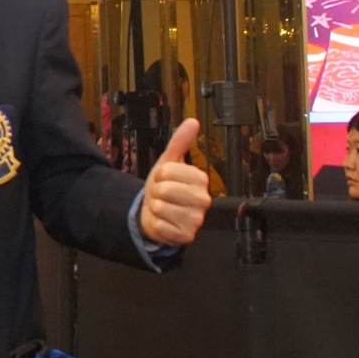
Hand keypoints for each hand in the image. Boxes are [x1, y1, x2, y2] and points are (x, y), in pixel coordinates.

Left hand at [140, 118, 210, 245]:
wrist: (158, 213)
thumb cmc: (166, 187)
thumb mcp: (169, 162)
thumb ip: (180, 142)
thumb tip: (192, 122)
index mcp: (200, 179)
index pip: (167, 171)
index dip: (160, 174)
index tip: (166, 179)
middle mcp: (203, 200)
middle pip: (164, 190)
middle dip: (157, 192)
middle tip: (163, 195)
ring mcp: (196, 219)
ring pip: (160, 207)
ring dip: (155, 208)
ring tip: (163, 207)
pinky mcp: (185, 236)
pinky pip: (159, 225)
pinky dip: (155, 223)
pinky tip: (163, 221)